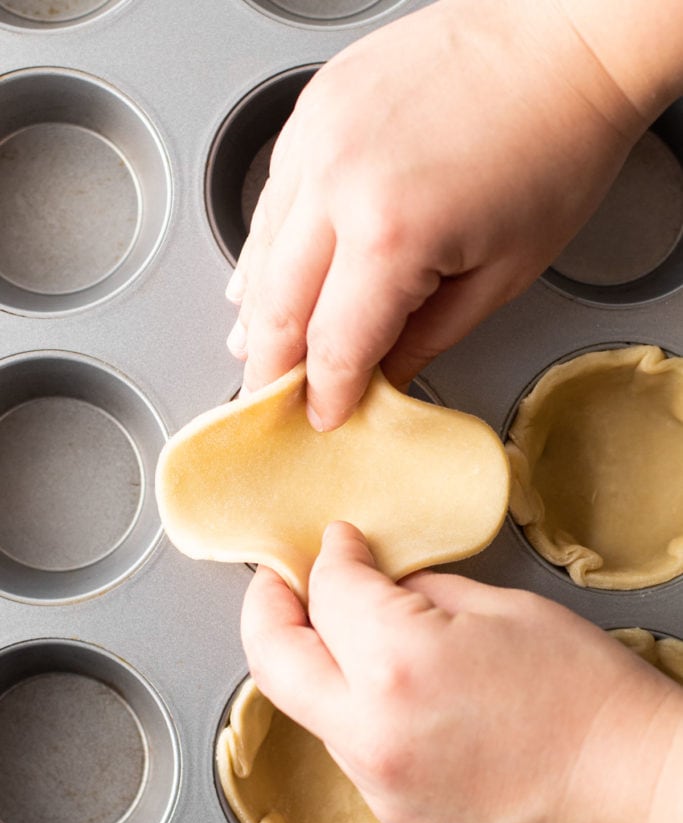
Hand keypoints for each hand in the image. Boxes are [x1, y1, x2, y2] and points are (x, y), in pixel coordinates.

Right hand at [227, 0, 661, 429]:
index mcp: (391, 235)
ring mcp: (317, 136)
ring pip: (259, 250)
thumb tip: (380, 374)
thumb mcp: (502, 275)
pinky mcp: (313, 107)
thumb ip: (426, 339)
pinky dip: (263, 247)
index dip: (325, 394)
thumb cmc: (553, 147)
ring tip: (253, 346)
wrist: (562, 40)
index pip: (333, 346)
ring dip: (256, 309)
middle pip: (276, 306)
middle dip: (269, 368)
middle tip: (269, 399)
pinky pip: (269, 196)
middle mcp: (338, 182)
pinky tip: (262, 274)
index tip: (323, 417)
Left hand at [241, 521, 682, 822]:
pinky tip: (384, 688)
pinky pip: (348, 748)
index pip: (329, 590)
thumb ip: (421, 595)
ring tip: (339, 630)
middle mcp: (371, 731)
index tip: (339, 543)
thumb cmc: (594, 706)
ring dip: (310, 661)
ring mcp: (378, 783)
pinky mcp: (396, 818)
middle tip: (277, 581)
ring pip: (307, 707)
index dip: (330, 554)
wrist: (638, 800)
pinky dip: (349, 708)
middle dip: (265, 608)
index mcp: (398, 663)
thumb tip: (381, 591)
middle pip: (273, 659)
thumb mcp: (505, 611)